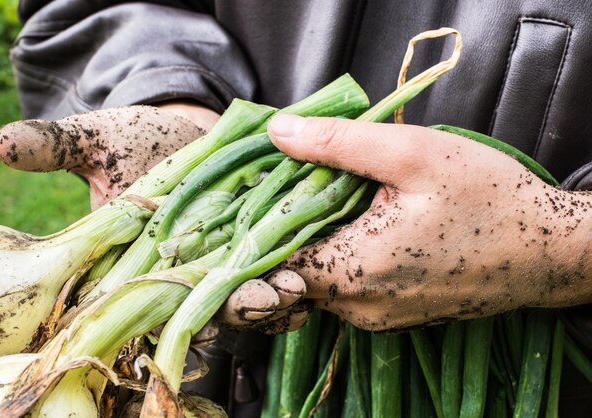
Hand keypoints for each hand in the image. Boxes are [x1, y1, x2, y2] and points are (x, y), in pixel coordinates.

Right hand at [0, 103, 308, 335]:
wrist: (186, 124)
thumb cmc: (139, 136)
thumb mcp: (100, 138)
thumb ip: (58, 145)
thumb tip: (4, 143)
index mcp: (141, 261)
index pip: (150, 300)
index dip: (168, 311)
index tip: (194, 315)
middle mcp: (183, 271)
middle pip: (208, 305)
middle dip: (236, 307)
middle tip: (263, 300)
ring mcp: (225, 261)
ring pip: (246, 294)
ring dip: (272, 299)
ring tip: (293, 289)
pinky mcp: (260, 244)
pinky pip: (276, 272)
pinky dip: (292, 279)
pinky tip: (310, 280)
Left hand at [222, 115, 591, 331]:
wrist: (546, 250)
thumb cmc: (486, 198)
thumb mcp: (411, 154)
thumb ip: (337, 144)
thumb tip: (276, 132)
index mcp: (351, 271)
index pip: (269, 263)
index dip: (257, 227)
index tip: (261, 195)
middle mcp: (357, 307)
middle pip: (294, 270)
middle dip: (291, 227)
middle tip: (308, 184)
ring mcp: (378, 317)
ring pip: (322, 279)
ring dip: (321, 241)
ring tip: (342, 200)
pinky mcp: (396, 316)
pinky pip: (351, 287)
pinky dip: (346, 258)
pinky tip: (368, 225)